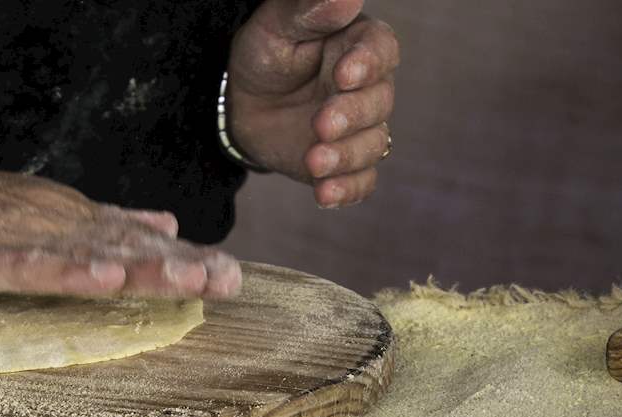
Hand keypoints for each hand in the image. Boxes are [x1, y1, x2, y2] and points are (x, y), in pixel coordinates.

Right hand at [0, 153, 241, 297]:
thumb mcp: (48, 214)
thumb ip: (107, 224)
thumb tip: (168, 225)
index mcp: (72, 219)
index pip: (137, 242)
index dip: (184, 258)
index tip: (233, 273)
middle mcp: (55, 223)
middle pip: (124, 249)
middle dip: (177, 266)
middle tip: (227, 279)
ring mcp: (18, 238)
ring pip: (87, 255)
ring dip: (138, 270)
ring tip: (184, 280)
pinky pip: (27, 267)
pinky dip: (64, 272)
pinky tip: (98, 280)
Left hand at [227, 0, 398, 207]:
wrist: (240, 101)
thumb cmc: (265, 53)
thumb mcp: (277, 26)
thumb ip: (310, 10)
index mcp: (357, 46)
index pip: (381, 51)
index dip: (368, 64)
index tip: (344, 75)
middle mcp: (367, 88)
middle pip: (378, 102)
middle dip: (352, 116)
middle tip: (322, 124)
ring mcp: (358, 128)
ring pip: (372, 144)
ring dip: (346, 157)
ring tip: (315, 162)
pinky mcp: (344, 163)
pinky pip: (361, 181)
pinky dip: (347, 190)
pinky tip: (325, 194)